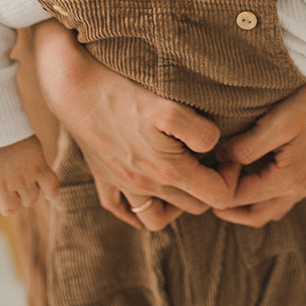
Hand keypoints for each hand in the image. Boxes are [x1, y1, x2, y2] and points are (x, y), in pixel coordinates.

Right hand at [0, 136, 58, 215]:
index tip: (47, 194)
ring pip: (10, 209)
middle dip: (25, 196)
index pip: (52, 189)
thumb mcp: (31, 144)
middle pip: (30, 201)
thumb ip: (32, 161)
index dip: (50, 193)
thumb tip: (32, 175)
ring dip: (7, 204)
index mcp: (38, 166)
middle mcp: (23, 178)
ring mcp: (3, 182)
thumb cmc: (11, 127)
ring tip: (2, 195)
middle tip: (17, 187)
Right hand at [33, 19, 235, 229]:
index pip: (218, 196)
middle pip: (193, 207)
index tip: (229, 155)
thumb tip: (214, 147)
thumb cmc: (123, 93)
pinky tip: (146, 192)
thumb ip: (200, 132)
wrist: (73, 87)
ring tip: (183, 177)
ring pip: (157, 218)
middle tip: (212, 159)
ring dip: (176, 204)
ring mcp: (121, 185)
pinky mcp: (102, 177)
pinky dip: (136, 210)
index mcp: (167, 172)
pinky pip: (121, 210)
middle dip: (208, 187)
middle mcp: (145, 186)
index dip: (232, 177)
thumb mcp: (170, 108)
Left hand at [213, 55, 305, 226]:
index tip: (200, 171)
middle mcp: (301, 187)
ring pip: (270, 208)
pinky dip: (261, 195)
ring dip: (245, 204)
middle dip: (228, 208)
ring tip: (221, 185)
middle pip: (256, 214)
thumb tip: (222, 160)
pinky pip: (281, 196)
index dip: (217, 189)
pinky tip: (247, 173)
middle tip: (203, 192)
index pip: (241, 198)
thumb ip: (248, 146)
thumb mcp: (278, 121)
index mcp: (290, 179)